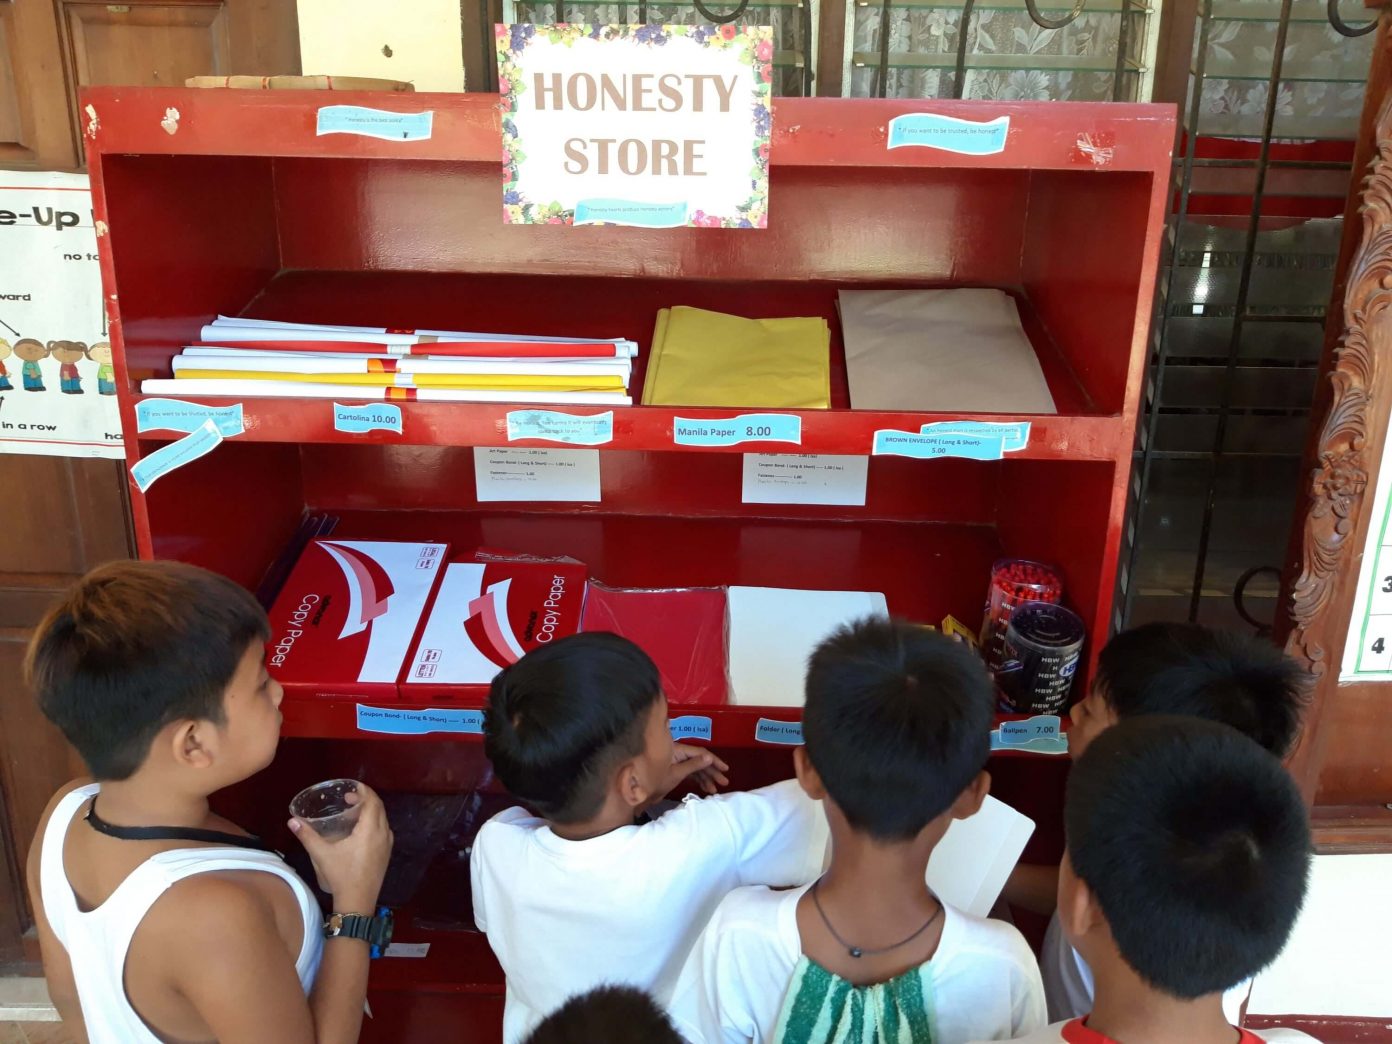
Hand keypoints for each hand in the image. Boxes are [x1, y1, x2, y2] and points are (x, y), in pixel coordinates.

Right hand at [289, 783, 393, 911]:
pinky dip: (375, 821)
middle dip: (366, 799)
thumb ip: (307, 836)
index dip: (364, 791)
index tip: (352, 787)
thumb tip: (292, 821)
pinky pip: (384, 829)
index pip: (372, 802)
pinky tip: (361, 828)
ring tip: (353, 810)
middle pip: (379, 808)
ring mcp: (387, 844)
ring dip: (371, 810)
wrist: (358, 901)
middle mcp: (383, 833)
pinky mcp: (387, 853)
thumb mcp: (322, 854)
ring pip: (383, 818)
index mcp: (370, 830)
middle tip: (348, 798)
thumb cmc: (341, 875)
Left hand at [660, 744, 729, 798]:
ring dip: (706, 778)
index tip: (725, 769)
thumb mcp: (676, 774)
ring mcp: (676, 761)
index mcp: (678, 750)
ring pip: (695, 768)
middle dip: (712, 772)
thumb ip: (693, 765)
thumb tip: (709, 757)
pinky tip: (705, 788)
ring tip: (715, 790)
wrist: (636, 791)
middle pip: (699, 760)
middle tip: (724, 782)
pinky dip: (697, 780)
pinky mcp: (674, 769)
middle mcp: (678, 753)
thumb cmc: (653, 781)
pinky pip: (689, 772)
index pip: (700, 753)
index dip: (714, 761)